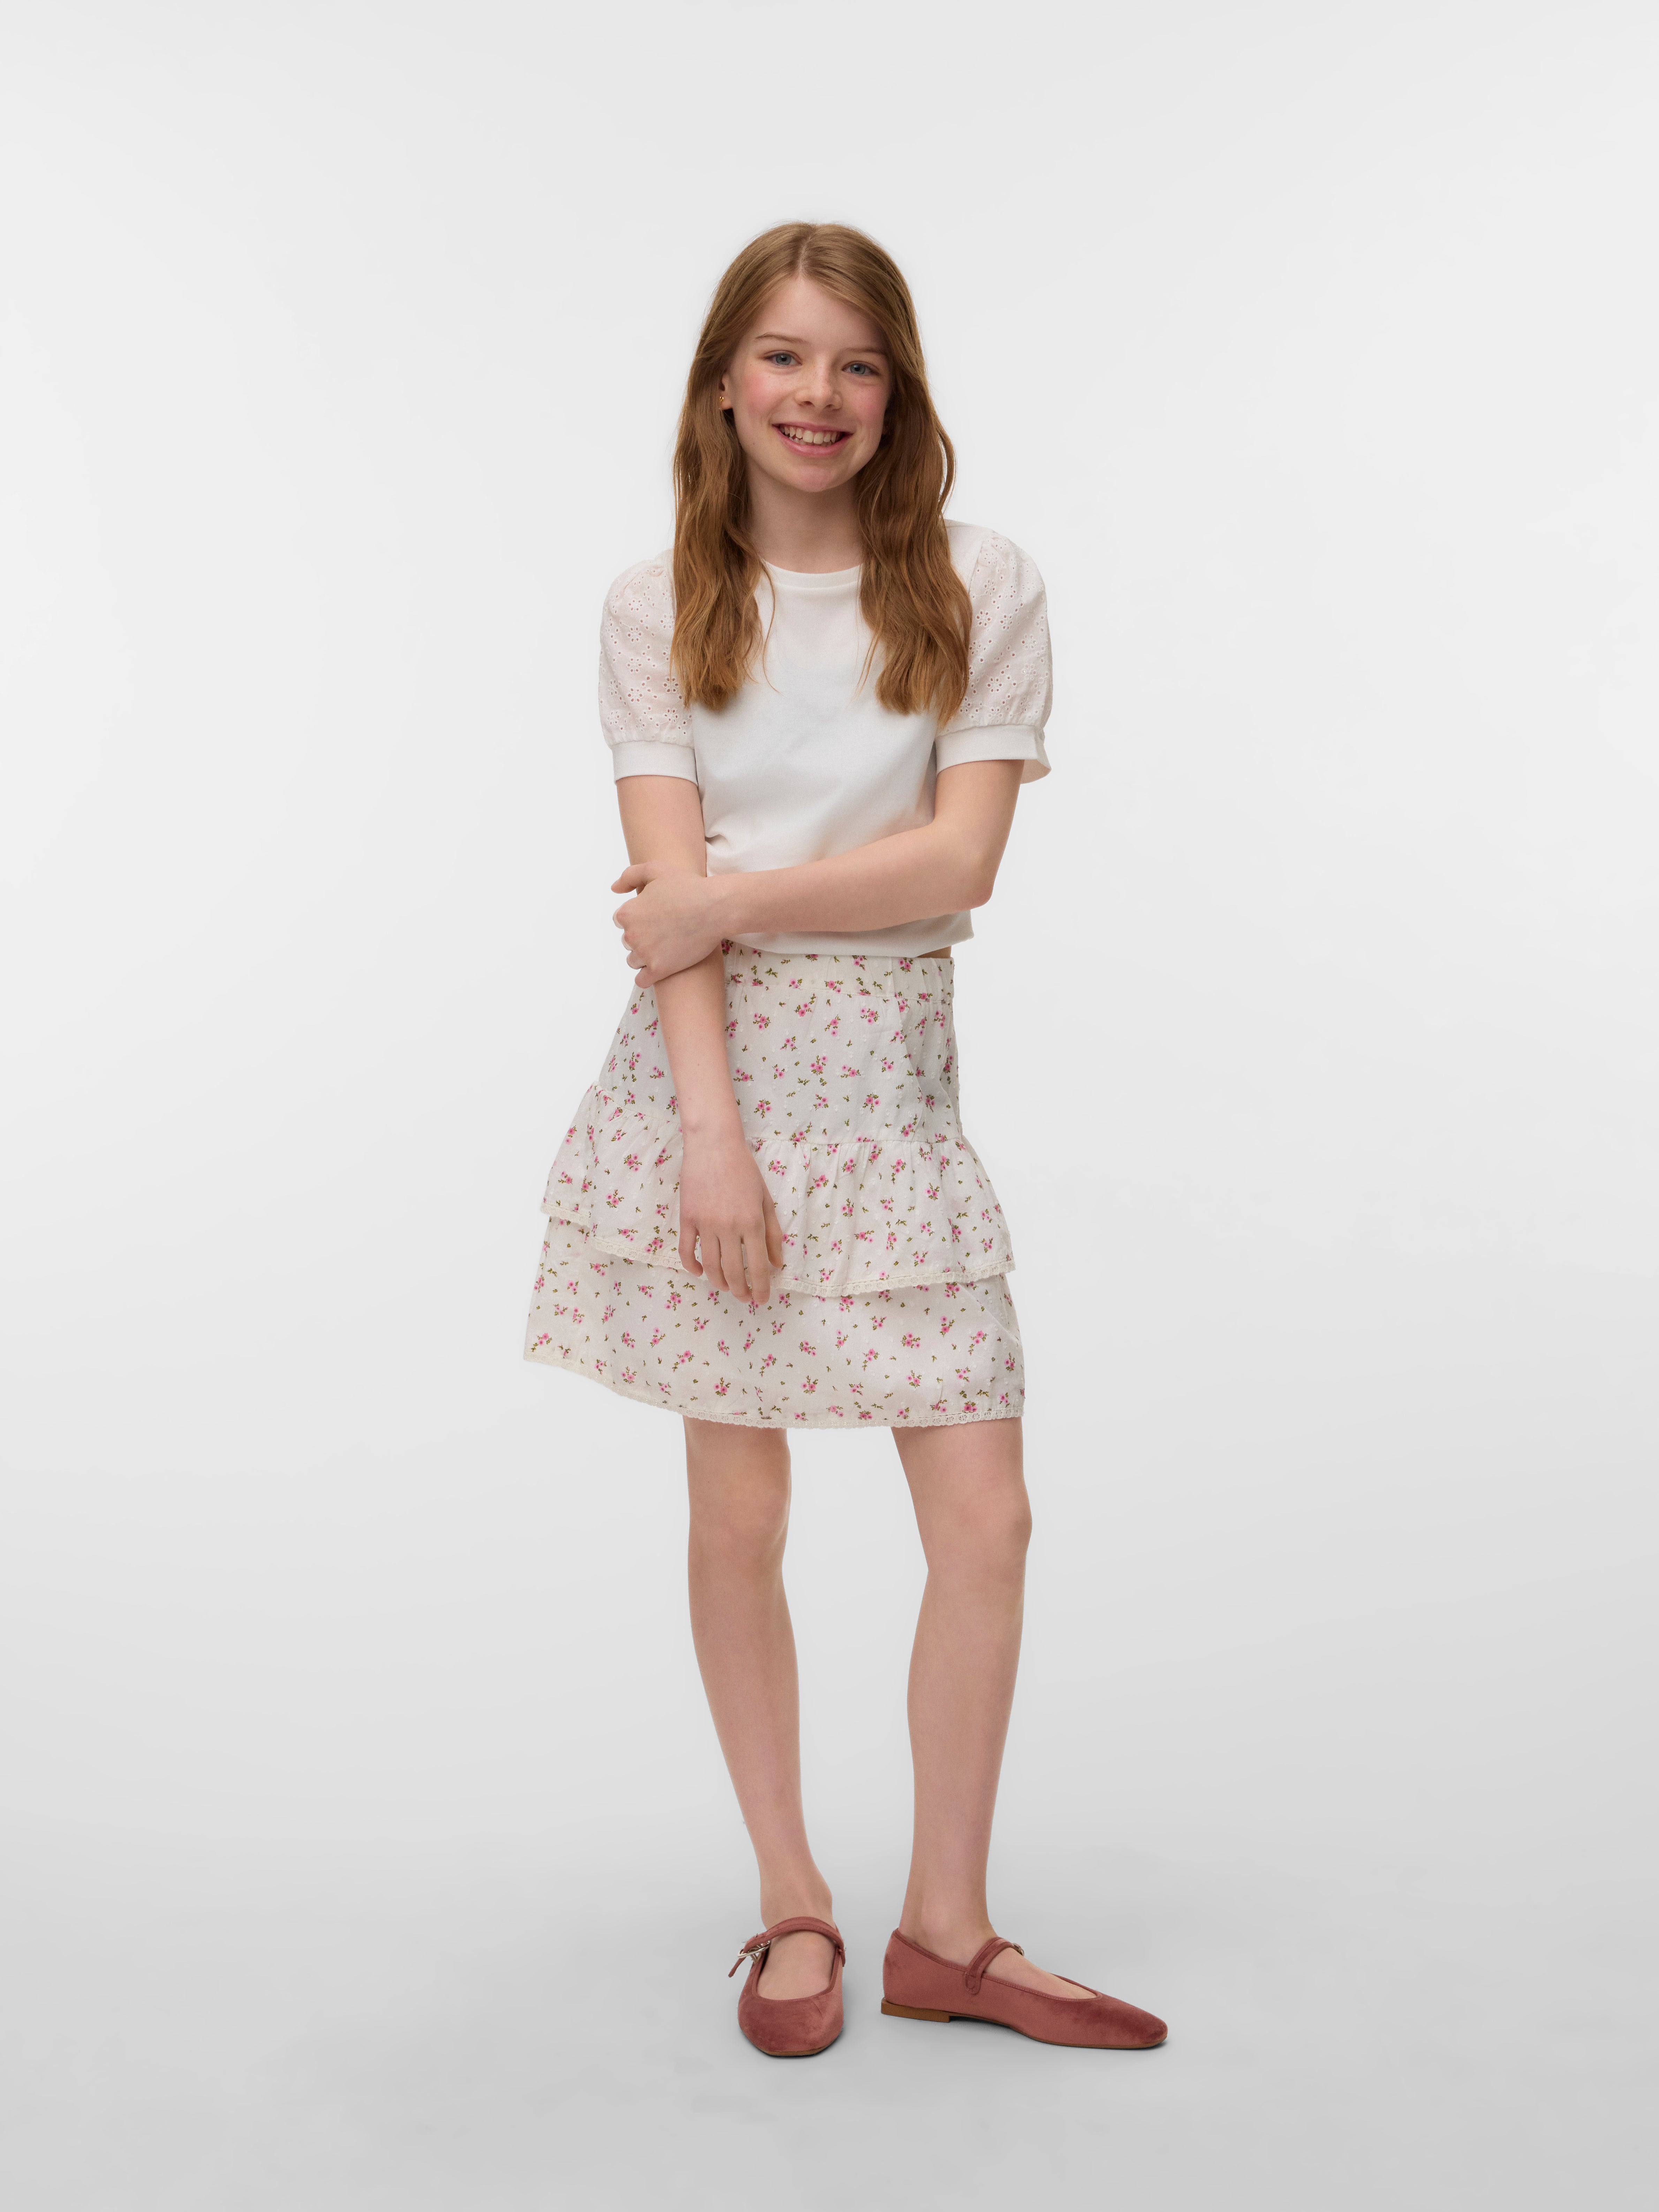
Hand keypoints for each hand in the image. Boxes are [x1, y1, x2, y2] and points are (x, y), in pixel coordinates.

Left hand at [611, 863, 726, 986]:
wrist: (716, 908)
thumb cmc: (688, 886)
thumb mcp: (656, 869)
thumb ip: (629, 876)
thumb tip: (614, 889)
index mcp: (627, 913)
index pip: (621, 921)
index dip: (638, 918)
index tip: (655, 917)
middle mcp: (631, 935)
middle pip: (627, 941)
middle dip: (642, 937)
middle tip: (665, 930)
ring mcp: (645, 954)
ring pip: (634, 961)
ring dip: (646, 956)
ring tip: (666, 947)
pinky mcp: (659, 969)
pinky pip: (642, 980)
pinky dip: (648, 976)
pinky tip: (661, 967)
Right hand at [678, 1126, 785, 1304]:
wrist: (714, 1145)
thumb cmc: (744, 1170)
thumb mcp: (766, 1200)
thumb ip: (772, 1234)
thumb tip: (776, 1264)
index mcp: (752, 1223)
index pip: (757, 1266)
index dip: (760, 1288)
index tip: (761, 1300)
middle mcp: (729, 1227)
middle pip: (733, 1272)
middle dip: (740, 1291)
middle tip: (743, 1298)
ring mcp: (705, 1224)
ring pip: (709, 1265)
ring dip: (718, 1282)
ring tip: (725, 1288)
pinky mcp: (687, 1218)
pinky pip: (686, 1250)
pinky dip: (691, 1266)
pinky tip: (699, 1273)